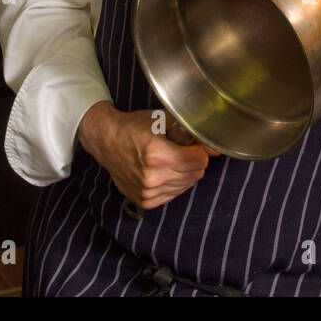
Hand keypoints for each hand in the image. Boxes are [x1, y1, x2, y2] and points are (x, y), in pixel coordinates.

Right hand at [76, 102, 217, 210]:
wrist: (106, 141)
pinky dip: (173, 183)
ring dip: (184, 173)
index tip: (192, 145)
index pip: (200, 161)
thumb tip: (215, 147)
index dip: (199, 150)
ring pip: (187, 185)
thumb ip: (189, 131)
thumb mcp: (161, 119)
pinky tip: (163, 171)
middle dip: (193, 161)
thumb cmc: (132, 128)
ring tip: (168, 160)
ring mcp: (148, 191)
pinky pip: (174, 194)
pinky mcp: (145, 200)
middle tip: (180, 150)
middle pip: (195, 174)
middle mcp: (152, 177)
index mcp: (156, 154)